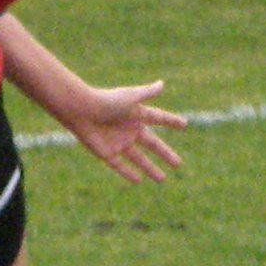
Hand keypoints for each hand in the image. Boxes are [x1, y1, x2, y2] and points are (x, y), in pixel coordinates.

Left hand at [57, 80, 185, 183]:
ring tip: (163, 179)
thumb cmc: (106, 101)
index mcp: (137, 115)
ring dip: (150, 169)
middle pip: (152, 145)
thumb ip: (146, 93)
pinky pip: (120, 166)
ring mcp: (119, 143)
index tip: (184, 125)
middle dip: (165, 154)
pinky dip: (128, 173)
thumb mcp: (130, 97)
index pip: (159, 118)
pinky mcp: (108, 154)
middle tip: (178, 163)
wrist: (81, 111)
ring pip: (139, 159)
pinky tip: (138, 181)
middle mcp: (130, 130)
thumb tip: (162, 84)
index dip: (171, 121)